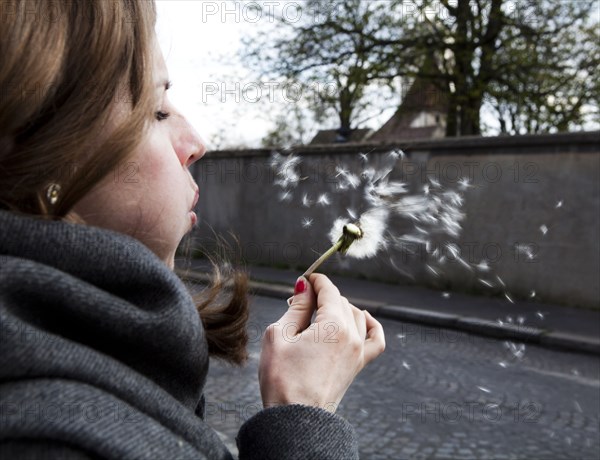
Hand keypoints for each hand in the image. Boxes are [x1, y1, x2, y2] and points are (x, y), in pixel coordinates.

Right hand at [258, 273, 384, 411]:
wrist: (295, 419)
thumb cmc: (282, 379)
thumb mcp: (279, 335)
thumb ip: (296, 307)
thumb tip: (305, 286)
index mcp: (333, 325)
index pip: (329, 290)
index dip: (315, 280)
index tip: (304, 279)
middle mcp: (352, 336)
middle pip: (341, 301)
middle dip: (321, 296)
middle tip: (299, 302)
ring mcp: (358, 351)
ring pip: (356, 315)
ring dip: (339, 308)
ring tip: (317, 314)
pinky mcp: (358, 365)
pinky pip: (375, 338)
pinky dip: (371, 324)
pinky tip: (362, 318)